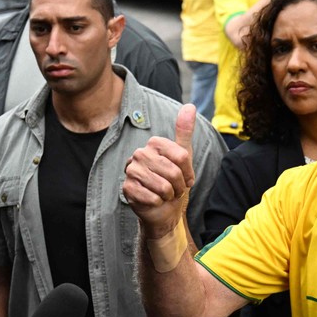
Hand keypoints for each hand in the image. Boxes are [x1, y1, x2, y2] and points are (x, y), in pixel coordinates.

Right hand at [123, 102, 196, 239]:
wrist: (164, 210)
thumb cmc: (174, 183)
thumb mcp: (184, 157)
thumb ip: (185, 132)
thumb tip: (190, 106)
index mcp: (154, 143)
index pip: (182, 156)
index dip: (188, 172)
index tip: (186, 178)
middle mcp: (139, 153)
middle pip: (172, 171)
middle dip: (179, 186)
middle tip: (174, 189)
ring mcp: (131, 170)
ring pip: (162, 185)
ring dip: (169, 195)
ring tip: (165, 194)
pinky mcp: (127, 189)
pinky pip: (152, 197)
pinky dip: (158, 203)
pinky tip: (154, 201)